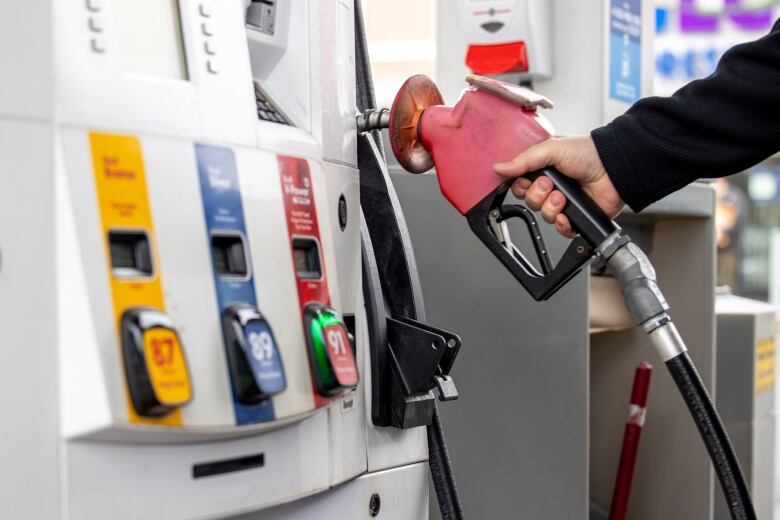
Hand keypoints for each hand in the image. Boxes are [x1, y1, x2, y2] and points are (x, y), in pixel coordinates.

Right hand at [493, 136, 623, 236]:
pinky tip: (568, 214)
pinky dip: (563, 224)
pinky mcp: (576, 219)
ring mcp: (564, 204)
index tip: (528, 180)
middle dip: (538, 195)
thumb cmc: (587, 154)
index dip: (521, 187)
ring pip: (544, 217)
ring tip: (564, 197)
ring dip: (552, 207)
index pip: (520, 186)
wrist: (613, 169)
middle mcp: (552, 189)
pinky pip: (561, 230)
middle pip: (530, 203)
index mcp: (543, 172)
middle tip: (551, 185)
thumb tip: (499, 168)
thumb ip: (523, 160)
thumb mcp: (551, 149)